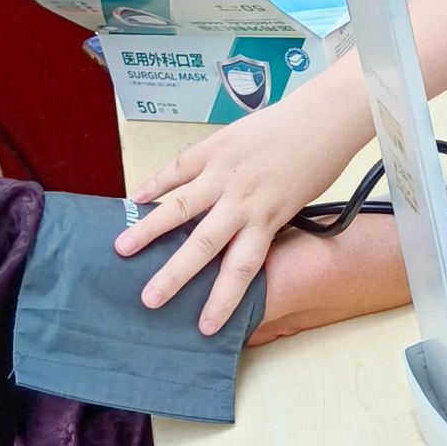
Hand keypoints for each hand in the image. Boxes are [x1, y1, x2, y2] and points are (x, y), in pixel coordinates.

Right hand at [117, 92, 365, 332]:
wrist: (324, 117)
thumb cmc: (316, 163)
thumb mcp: (294, 205)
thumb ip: (261, 223)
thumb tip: (232, 241)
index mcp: (267, 221)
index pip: (240, 270)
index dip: (222, 301)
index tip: (205, 327)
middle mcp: (243, 202)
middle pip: (202, 246)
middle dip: (174, 275)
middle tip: (148, 299)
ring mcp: (226, 173)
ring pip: (180, 207)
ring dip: (149, 229)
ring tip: (123, 249)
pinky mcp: (216, 146)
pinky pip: (180, 168)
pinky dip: (156, 183)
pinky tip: (135, 198)